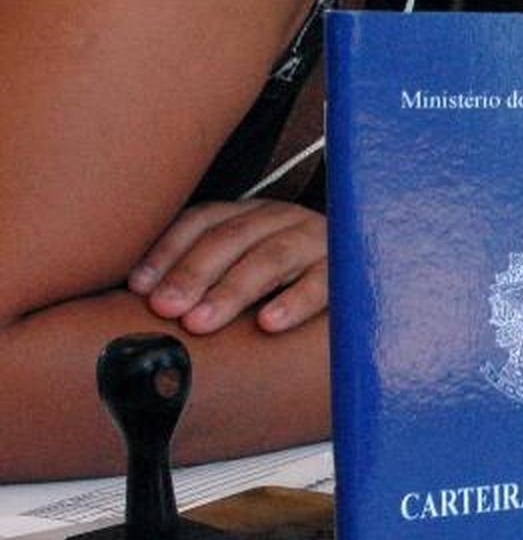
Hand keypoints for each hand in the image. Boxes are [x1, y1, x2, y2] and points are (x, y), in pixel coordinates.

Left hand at [127, 200, 327, 334]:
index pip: (201, 221)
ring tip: (201, 322)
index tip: (138, 287)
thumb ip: (204, 278)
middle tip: (165, 308)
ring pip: (269, 258)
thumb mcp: (243, 269)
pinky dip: (294, 302)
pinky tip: (268, 324)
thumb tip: (139, 304)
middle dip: (193, 273)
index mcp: (249, 215)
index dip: (166, 251)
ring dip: (231, 290)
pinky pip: (321, 284)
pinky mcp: (347, 269)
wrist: (368, 272)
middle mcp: (280, 219)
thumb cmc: (286, 285)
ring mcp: (315, 240)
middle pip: (230, 238)